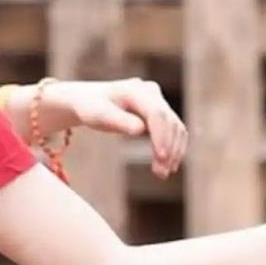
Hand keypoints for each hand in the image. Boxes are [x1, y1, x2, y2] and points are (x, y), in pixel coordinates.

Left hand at [60, 78, 187, 179]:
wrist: (90, 100)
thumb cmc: (91, 107)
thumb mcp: (98, 115)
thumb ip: (118, 121)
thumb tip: (140, 129)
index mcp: (136, 90)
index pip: (157, 113)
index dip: (161, 135)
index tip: (160, 157)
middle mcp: (151, 92)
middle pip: (170, 121)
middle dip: (168, 148)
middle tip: (161, 174)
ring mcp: (157, 100)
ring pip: (175, 126)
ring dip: (173, 151)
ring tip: (162, 174)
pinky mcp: (160, 112)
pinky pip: (173, 130)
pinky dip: (173, 147)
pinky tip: (167, 165)